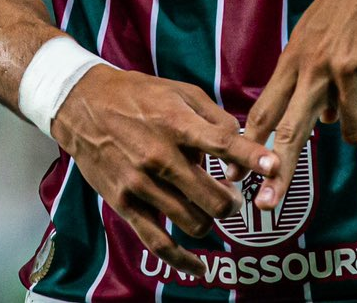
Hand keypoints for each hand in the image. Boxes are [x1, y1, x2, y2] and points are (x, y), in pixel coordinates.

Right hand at [51, 66, 275, 273]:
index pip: (222, 144)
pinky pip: (158, 242)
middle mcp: (160, 157)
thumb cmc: (136, 95)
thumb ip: (214, 116)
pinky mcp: (124, 203)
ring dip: (211, 221)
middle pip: (214, 198)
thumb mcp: (178, 91)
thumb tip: (243, 139)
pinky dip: (183, 260)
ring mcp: (141, 184)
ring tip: (209, 209)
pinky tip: (200, 266)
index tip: (275, 167)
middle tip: (233, 197)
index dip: (252, 157)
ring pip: (194, 222)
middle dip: (233, 203)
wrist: (81, 105)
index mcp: (176, 124)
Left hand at [244, 0, 356, 211]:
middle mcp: (313, 67)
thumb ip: (314, 77)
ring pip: (351, 132)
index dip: (245, 147)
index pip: (262, 112)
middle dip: (276, 173)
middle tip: (266, 206)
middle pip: (288, 131)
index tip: (231, 175)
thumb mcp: (320, 36)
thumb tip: (325, 124)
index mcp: (294, 61)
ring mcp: (345, 68)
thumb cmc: (353, 4)